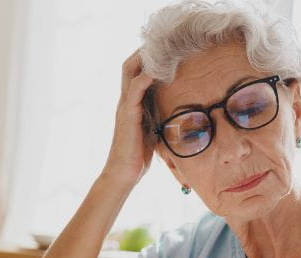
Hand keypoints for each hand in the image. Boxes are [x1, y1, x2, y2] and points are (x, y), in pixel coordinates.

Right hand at [101, 50, 154, 186]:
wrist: (124, 173)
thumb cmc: (138, 156)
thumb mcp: (152, 130)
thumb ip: (158, 117)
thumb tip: (176, 112)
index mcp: (132, 103)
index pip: (136, 72)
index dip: (146, 58)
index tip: (163, 48)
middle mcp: (126, 100)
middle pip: (130, 65)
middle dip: (144, 51)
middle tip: (162, 41)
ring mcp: (125, 105)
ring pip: (130, 71)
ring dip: (144, 57)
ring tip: (160, 46)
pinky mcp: (128, 114)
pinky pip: (135, 89)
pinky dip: (145, 76)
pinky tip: (157, 69)